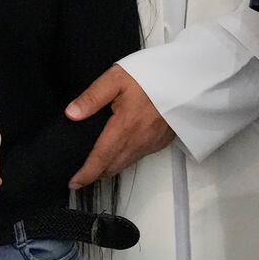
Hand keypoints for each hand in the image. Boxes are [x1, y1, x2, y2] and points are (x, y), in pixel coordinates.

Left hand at [65, 65, 174, 188]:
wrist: (187, 80)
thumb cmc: (151, 76)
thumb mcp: (117, 78)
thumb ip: (93, 97)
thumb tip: (71, 114)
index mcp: (124, 127)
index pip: (101, 158)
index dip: (86, 173)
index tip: (73, 183)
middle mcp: (138, 141)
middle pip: (112, 166)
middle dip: (95, 174)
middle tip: (79, 175)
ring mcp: (151, 143)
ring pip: (125, 164)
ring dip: (109, 169)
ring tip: (94, 167)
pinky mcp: (160, 142)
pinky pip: (137, 157)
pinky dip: (123, 160)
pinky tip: (117, 151)